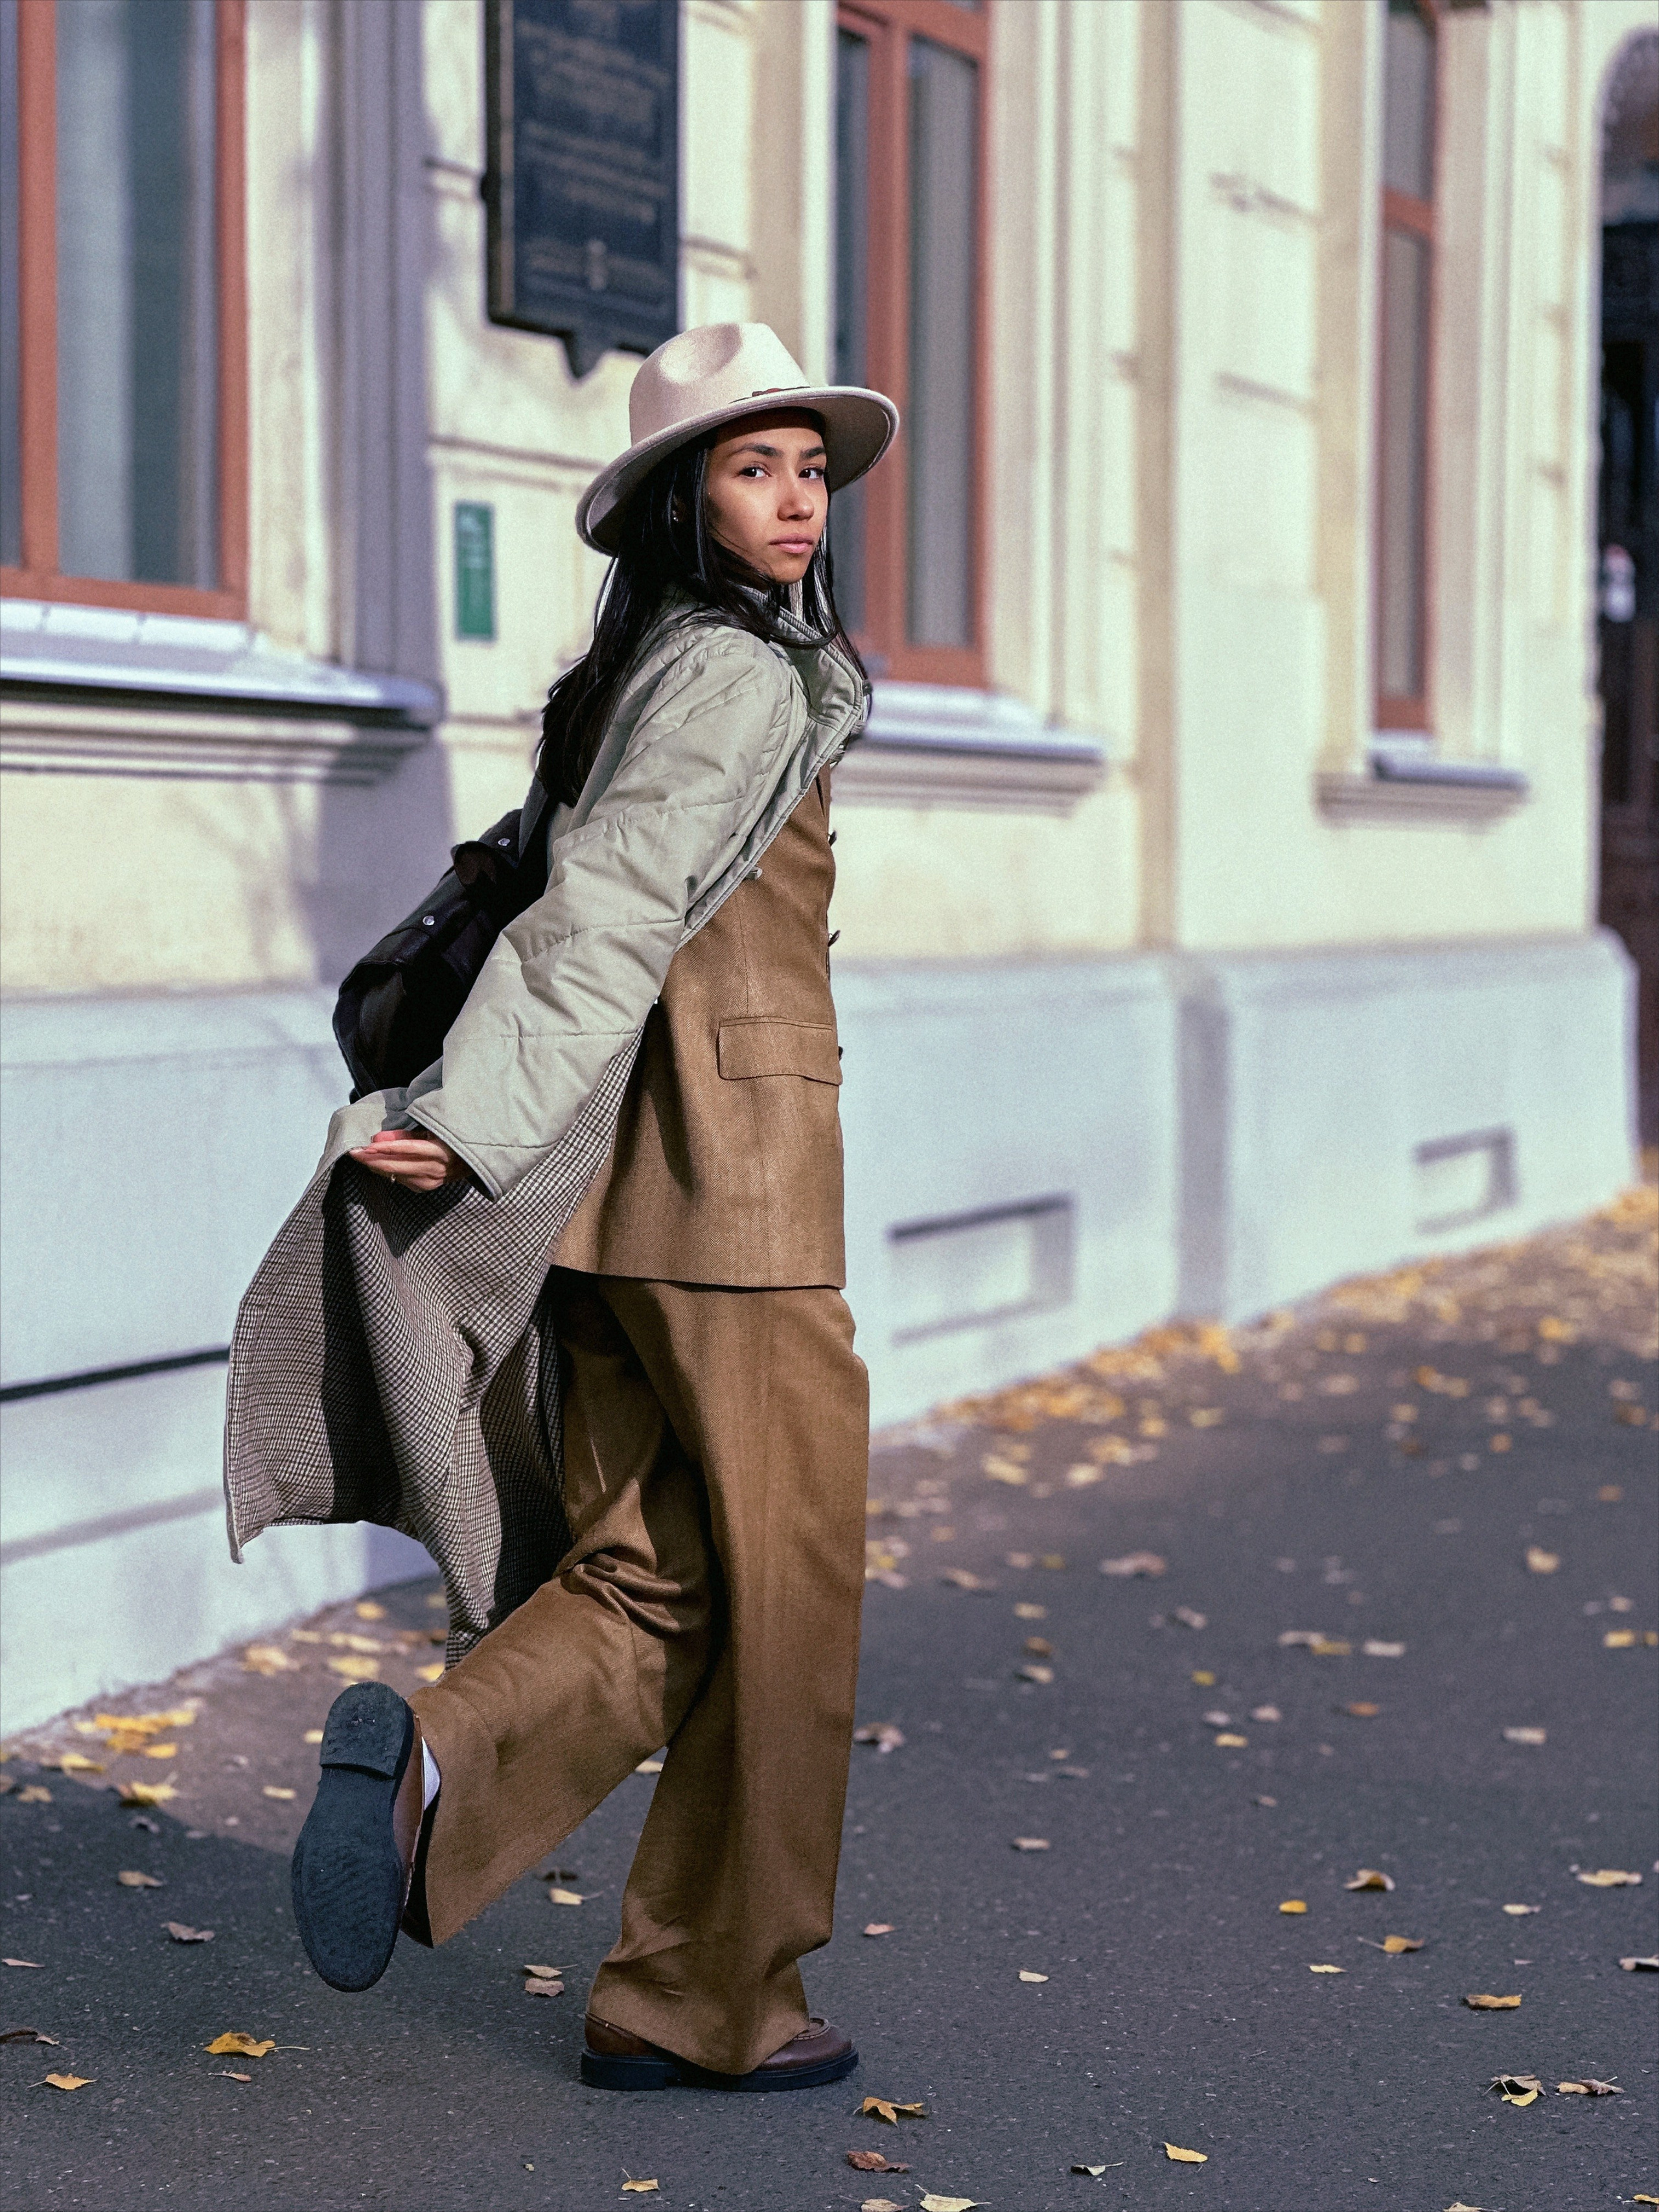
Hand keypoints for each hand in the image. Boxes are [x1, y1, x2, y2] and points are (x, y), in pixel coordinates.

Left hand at [350, 1128, 467, 1193]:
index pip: (405, 1149)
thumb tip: (378, 1138)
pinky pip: (399, 1179)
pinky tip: (376, 1164)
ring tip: (359, 1156)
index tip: (365, 1146)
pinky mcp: (424, 1188)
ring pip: (394, 1174)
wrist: (473, 1162)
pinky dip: (386, 1171)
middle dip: (371, 1160)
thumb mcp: (432, 1131)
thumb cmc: (451, 1140)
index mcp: (439, 1151)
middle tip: (353, 1152)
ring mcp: (429, 1181)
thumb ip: (405, 1134)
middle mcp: (433, 1169)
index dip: (383, 1148)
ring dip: (375, 1166)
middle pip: (395, 1166)